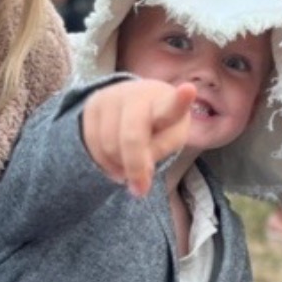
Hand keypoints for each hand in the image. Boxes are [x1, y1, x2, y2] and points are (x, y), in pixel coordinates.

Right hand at [81, 79, 196, 196]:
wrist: (134, 102)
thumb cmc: (160, 124)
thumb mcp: (170, 137)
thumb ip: (159, 151)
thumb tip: (138, 172)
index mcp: (166, 102)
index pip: (173, 105)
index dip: (181, 100)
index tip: (189, 90)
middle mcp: (137, 94)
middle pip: (132, 137)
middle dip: (135, 167)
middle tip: (140, 190)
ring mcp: (112, 96)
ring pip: (109, 145)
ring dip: (118, 165)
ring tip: (128, 168)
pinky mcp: (92, 104)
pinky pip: (92, 143)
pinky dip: (103, 161)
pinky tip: (114, 162)